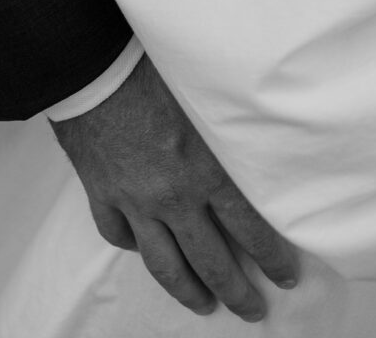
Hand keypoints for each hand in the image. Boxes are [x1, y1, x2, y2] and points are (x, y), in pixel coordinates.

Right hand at [51, 56, 297, 322]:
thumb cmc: (148, 70)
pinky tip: (143, 249)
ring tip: (204, 304)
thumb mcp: (204, 95)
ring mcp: (133, 199)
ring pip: (164, 263)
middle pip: (210, 259)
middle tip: (251, 308)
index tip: (284, 276)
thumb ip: (228, 127)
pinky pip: (117, 233)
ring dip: (188, 290)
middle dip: (236, 291)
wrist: (92, 66)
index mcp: (203, 169)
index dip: (270, 258)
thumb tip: (256, 134)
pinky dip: (131, 245)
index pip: (248, 228)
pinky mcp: (100, 191)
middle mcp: (171, 195)